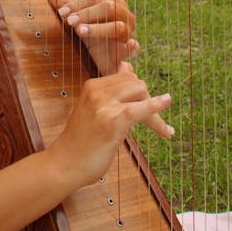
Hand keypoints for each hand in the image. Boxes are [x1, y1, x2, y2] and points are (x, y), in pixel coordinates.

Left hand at [46, 0, 140, 75]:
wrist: (102, 60)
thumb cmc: (91, 36)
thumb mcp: (78, 21)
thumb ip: (67, 7)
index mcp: (113, 3)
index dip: (78, 4)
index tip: (61, 13)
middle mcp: (125, 15)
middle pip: (109, 7)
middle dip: (87, 14)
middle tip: (69, 22)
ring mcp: (130, 32)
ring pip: (118, 27)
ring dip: (98, 29)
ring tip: (80, 32)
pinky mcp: (131, 50)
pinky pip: (134, 48)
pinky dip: (132, 47)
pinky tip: (128, 45)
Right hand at [55, 62, 173, 188]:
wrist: (63, 165)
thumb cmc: (80, 142)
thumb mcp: (94, 110)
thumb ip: (112, 90)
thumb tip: (127, 65)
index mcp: (92, 86)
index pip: (127, 78)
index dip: (140, 94)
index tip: (147, 109)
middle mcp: (97, 91)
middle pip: (137, 83)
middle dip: (148, 101)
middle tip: (153, 123)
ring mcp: (104, 105)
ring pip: (141, 92)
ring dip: (154, 111)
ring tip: (162, 129)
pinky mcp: (113, 120)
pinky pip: (142, 108)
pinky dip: (157, 106)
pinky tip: (168, 102)